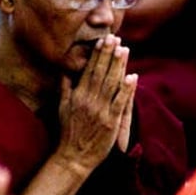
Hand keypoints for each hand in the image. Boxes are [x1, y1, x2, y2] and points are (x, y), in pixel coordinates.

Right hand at [56, 35, 136, 173]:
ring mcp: (100, 110)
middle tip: (115, 37)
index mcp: (77, 95)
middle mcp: (88, 100)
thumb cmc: (68, 132)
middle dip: (108, 54)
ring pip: (110, 83)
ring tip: (124, 49)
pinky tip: (133, 77)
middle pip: (100, 72)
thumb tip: (64, 71)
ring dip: (118, 66)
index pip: (88, 70)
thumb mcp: (61, 108)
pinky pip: (120, 102)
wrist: (73, 157)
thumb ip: (64, 89)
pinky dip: (126, 89)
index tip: (103, 40)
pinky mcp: (111, 121)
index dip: (97, 54)